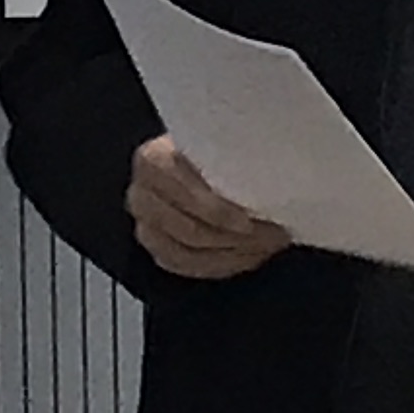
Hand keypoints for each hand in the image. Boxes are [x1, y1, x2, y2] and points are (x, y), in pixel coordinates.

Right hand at [128, 134, 291, 279]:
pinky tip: (248, 255)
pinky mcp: (157, 249)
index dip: (220, 212)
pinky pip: (188, 267)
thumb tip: (268, 184)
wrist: (198, 160)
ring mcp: (145, 227)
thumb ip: (232, 161)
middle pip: (189, 230)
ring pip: (188, 254)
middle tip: (273, 235)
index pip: (185, 196)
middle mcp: (140, 195)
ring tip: (267, 245)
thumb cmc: (214, 149)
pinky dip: (222, 264)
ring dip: (233, 254)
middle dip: (235, 238)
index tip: (251, 220)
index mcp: (152, 160)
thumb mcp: (221, 145)